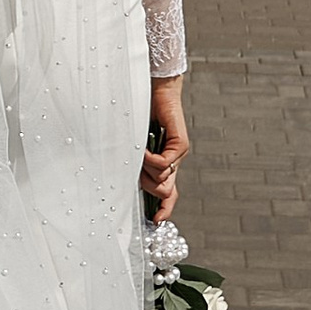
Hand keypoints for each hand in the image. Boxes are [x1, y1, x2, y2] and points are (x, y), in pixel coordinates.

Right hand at [141, 76, 187, 213]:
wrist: (154, 89)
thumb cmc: (139, 114)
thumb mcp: (134, 146)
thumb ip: (136, 164)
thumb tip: (130, 182)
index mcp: (162, 164)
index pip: (168, 194)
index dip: (164, 209)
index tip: (156, 220)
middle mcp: (173, 162)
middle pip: (164, 191)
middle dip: (147, 185)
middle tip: (138, 169)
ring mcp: (178, 154)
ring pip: (163, 179)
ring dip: (146, 169)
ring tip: (141, 152)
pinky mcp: (180, 144)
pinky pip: (164, 164)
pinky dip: (150, 159)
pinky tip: (143, 149)